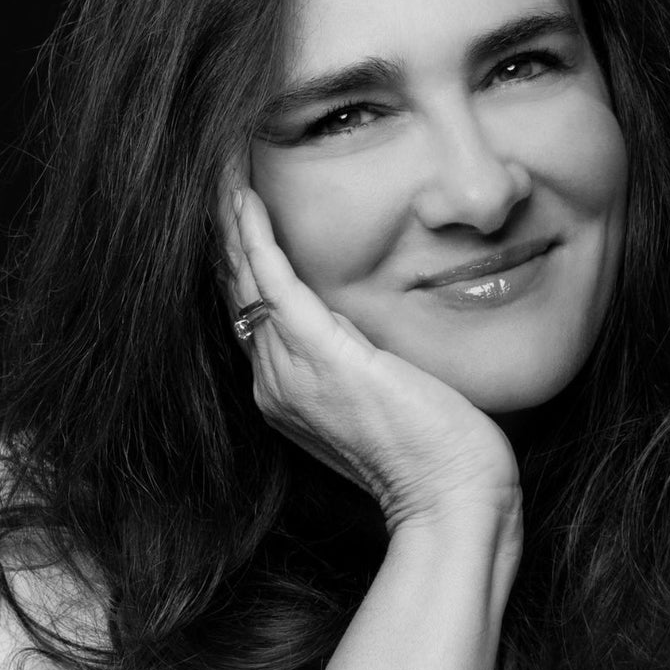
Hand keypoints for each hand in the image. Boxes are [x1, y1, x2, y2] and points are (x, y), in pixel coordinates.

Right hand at [221, 181, 521, 535]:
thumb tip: (351, 320)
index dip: (242, 259)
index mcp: (287, 392)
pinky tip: (242, 195)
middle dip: (225, 231)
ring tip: (222, 171)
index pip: (254, 310)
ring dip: (230, 219)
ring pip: (242, 277)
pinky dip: (251, 232)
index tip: (239, 213)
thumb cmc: (435, 453)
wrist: (450, 498)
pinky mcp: (317, 352)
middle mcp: (273, 380)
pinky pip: (269, 277)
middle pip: (236, 289)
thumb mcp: (384, 394)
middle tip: (219, 175)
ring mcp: (289, 368)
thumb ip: (356, 358)